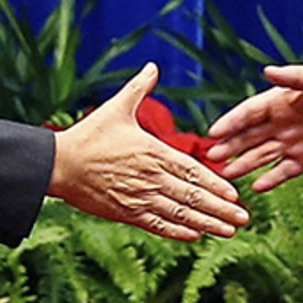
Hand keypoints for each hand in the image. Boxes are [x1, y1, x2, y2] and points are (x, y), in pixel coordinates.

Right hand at [50, 63, 248, 240]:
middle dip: (220, 209)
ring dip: (206, 223)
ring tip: (228, 230)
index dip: (215, 184)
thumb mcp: (117, 107)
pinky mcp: (125, 213)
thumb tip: (153, 66)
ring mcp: (139, 198)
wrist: (58, 164)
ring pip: (179, 214)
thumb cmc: (89, 135)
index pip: (192, 171)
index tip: (235, 194)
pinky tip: (194, 236)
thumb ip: (139, 88)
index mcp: (153, 152)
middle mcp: (150, 178)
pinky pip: (157, 225)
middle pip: (192, 197)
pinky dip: (177, 232)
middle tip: (243, 218)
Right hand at [205, 64, 302, 191]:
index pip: (249, 113)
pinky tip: (256, 187)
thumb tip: (267, 70)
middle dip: (231, 146)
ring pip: (262, 155)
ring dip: (244, 164)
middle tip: (212, 157)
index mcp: (280, 101)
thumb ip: (293, 77)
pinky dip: (271, 179)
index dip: (231, 122)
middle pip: (250, 136)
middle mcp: (281, 123)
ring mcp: (292, 142)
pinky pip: (283, 171)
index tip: (213, 132)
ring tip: (227, 173)